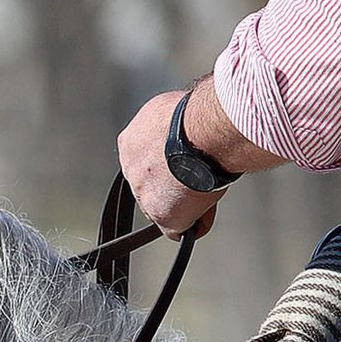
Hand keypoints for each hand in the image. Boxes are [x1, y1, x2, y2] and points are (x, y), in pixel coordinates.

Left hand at [117, 89, 222, 238]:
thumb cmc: (200, 115)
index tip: (188, 164)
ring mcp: (144, 194)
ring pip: (166, 208)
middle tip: (203, 181)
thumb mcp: (178, 112)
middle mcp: (131, 168)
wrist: (204, 131)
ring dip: (186, 206)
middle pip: (155, 186)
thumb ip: (174, 127)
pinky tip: (205, 217)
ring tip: (209, 194)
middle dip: (176, 186)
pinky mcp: (162, 214)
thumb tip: (190, 129)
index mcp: (133, 141)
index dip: (170, 166)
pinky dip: (193, 225)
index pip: (148, 161)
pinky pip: (176, 229)